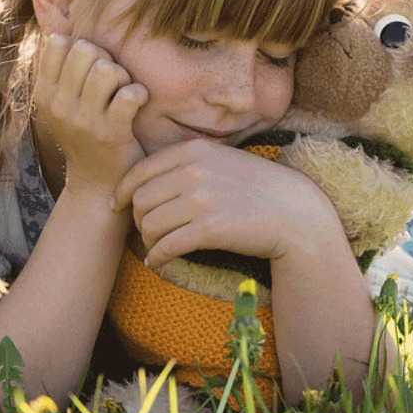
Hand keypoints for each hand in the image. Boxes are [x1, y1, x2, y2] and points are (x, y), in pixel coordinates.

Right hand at [33, 33, 148, 195]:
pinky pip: (130, 94)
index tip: (89, 67)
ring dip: (122, 76)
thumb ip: (60, 69)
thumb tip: (61, 29)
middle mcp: (59, 106)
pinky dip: (139, 94)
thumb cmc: (85, 134)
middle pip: (86, 50)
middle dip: (105, 59)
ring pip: (107, 69)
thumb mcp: (62, 103)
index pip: (57, 43)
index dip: (80, 46)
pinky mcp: (112, 133)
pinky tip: (137, 103)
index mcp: (44, 93)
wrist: (97, 184)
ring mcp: (84, 121)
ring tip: (123, 91)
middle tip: (112, 81)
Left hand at [112, 138, 341, 268]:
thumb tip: (145, 183)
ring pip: (149, 224)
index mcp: (193, 150)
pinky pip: (167, 246)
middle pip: (140, 200)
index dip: (122, 191)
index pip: (140, 171)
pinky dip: (157, 258)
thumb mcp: (220, 160)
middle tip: (146, 231)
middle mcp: (194, 171)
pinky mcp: (209, 228)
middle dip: (137, 219)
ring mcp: (202, 199)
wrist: (293, 212)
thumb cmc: (256, 188)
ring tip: (157, 246)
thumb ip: (186, 164)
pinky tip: (159, 262)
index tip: (118, 206)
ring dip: (148, 240)